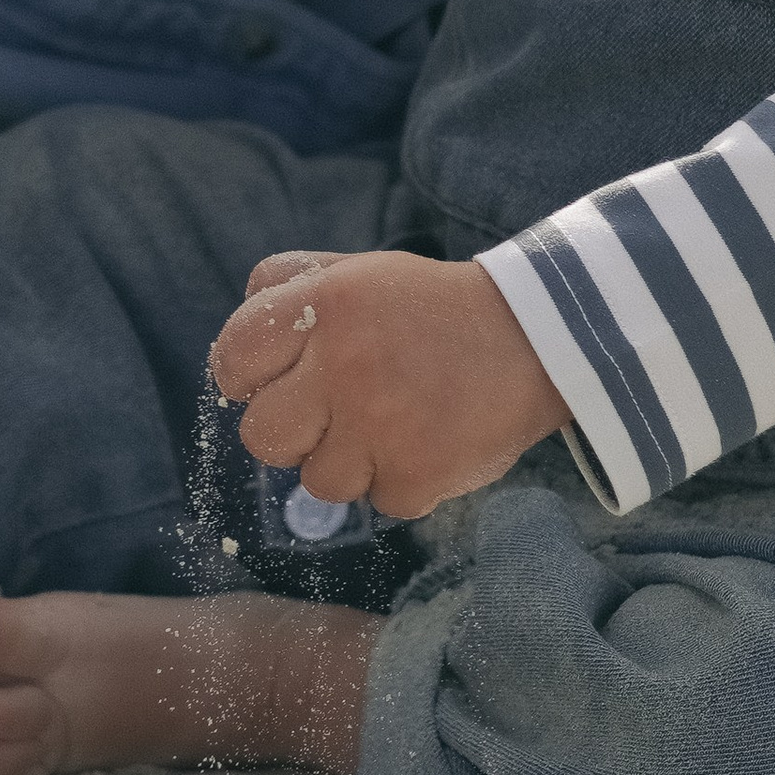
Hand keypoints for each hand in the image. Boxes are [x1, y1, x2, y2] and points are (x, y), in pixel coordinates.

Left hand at [208, 247, 567, 519]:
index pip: (234, 358)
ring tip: (390, 428)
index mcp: (326, 306)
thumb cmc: (432, 310)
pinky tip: (428, 444)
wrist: (539, 339)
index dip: (244, 379)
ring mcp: (379, 426)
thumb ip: (291, 286)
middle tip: (332, 415)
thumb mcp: (361, 272)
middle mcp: (344, 365)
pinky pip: (377, 501)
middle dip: (291, 432)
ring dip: (348, 463)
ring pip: (316, 481)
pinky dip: (400, 482)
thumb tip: (236, 343)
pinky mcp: (414, 476)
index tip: (270, 384)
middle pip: (262, 435)